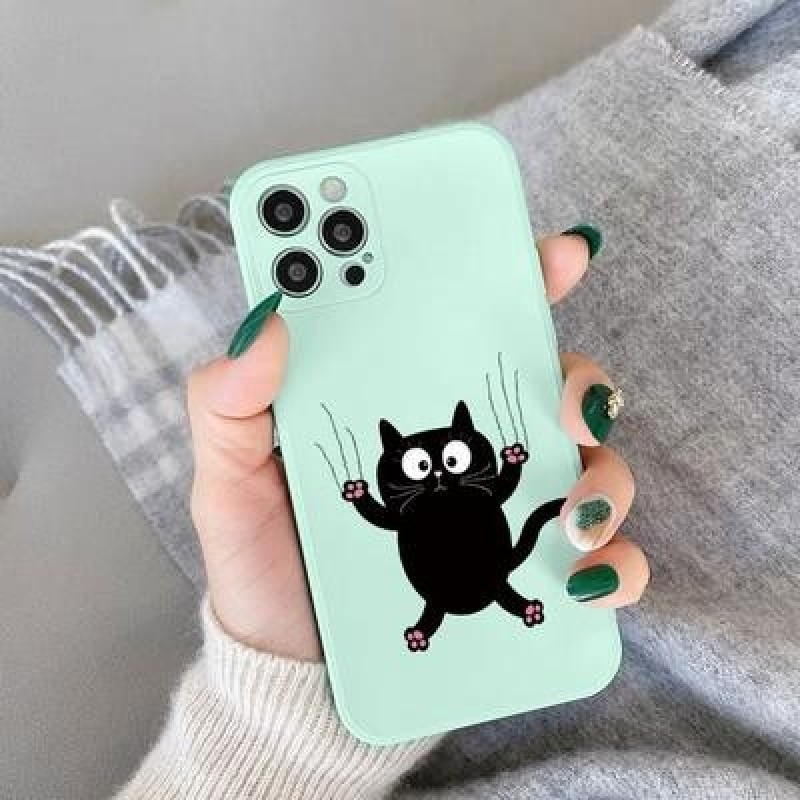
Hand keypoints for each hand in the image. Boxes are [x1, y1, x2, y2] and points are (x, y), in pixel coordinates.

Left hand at [187, 231, 647, 660]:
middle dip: (578, 376)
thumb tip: (266, 323)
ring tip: (572, 512)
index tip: (555, 254)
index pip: (465, 323)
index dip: (516, 277)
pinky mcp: (519, 572)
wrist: (295, 670)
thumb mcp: (229, 481)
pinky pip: (595, 558)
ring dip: (604, 474)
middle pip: (549, 384)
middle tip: (566, 399)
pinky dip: (612, 561)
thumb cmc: (266, 566)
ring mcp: (499, 510)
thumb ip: (229, 405)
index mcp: (401, 403)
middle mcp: (463, 449)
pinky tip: (582, 577)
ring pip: (590, 463)